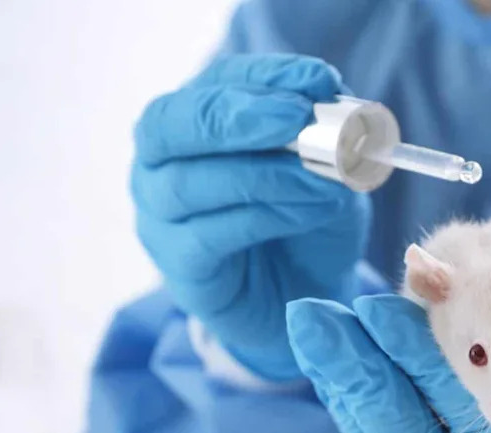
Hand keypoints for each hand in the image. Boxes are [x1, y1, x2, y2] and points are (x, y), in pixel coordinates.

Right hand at [132, 54, 370, 379]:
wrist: (309, 297)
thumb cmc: (310, 223)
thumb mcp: (331, 170)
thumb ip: (328, 134)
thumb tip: (330, 94)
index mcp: (195, 124)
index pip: (214, 83)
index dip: (264, 78)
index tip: (319, 80)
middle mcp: (159, 164)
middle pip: (168, 124)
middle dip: (235, 116)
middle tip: (295, 119)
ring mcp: (159, 218)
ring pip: (187, 183)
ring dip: (262, 174)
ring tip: (321, 180)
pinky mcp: (179, 268)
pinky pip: (206, 236)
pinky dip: (261, 217)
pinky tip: (306, 212)